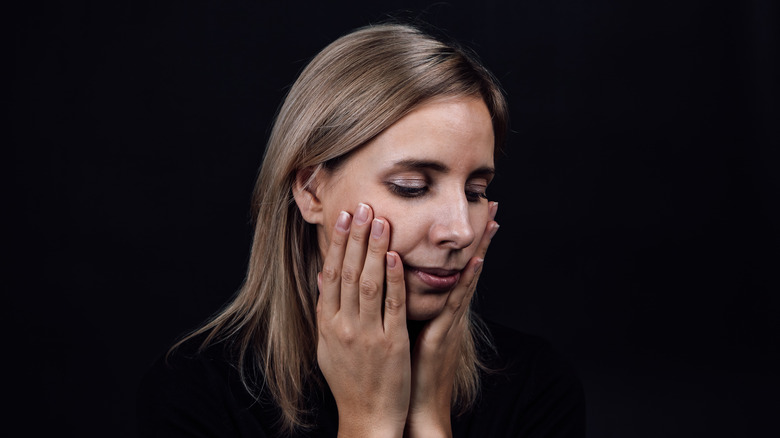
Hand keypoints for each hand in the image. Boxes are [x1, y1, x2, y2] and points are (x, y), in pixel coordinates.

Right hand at [316, 203, 409, 437]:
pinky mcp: (391, 342)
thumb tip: (322, 279)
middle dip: (355, 237)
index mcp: (328, 324)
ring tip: (379, 220)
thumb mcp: (328, 346)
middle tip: (362, 206)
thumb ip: (327, 311)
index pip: (331, 274)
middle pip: (348, 272)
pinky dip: (392, 278)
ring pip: (368, 282)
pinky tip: (395, 255)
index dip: (337, 243)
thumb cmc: (350, 381)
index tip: (343, 217)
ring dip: (374, 249)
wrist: (368, 417)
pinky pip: (391, 305)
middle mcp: (343, 326)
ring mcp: (367, 333)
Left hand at [404, 201, 499, 437]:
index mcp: (437, 308)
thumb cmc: (405, 369)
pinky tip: (474, 262)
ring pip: (466, 278)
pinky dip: (466, 282)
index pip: (451, 266)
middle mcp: (448, 310)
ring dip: (480, 248)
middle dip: (478, 234)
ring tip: (491, 221)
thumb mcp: (401, 328)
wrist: (412, 406)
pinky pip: (456, 304)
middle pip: (466, 265)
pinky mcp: (445, 334)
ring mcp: (450, 321)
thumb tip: (382, 278)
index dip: (461, 238)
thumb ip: (396, 303)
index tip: (471, 212)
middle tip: (490, 203)